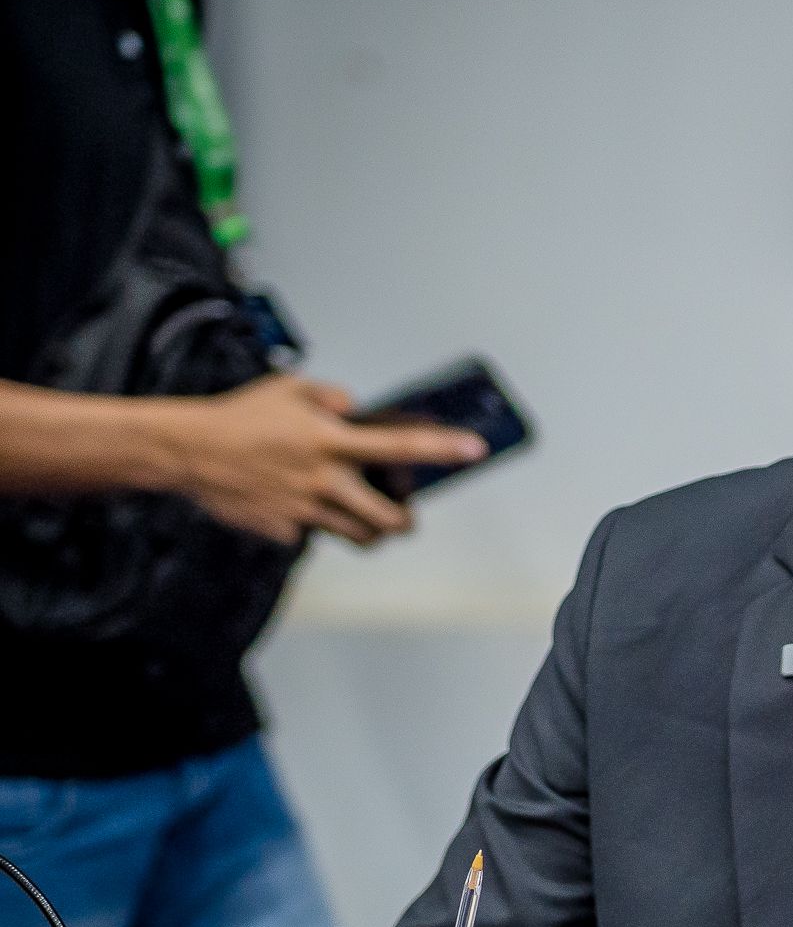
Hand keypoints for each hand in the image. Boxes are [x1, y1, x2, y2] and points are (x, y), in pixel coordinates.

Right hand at [162, 373, 485, 545]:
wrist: (185, 451)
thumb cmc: (236, 418)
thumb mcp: (287, 389)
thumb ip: (329, 398)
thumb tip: (353, 409)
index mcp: (331, 441)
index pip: (400, 446)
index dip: (441, 449)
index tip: (474, 449)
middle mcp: (324, 479)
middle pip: (389, 519)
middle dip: (405, 523)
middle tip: (404, 517)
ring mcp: (305, 509)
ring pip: (359, 537)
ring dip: (371, 533)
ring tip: (367, 520)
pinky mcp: (283, 531)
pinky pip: (313, 537)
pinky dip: (315, 528)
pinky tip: (300, 510)